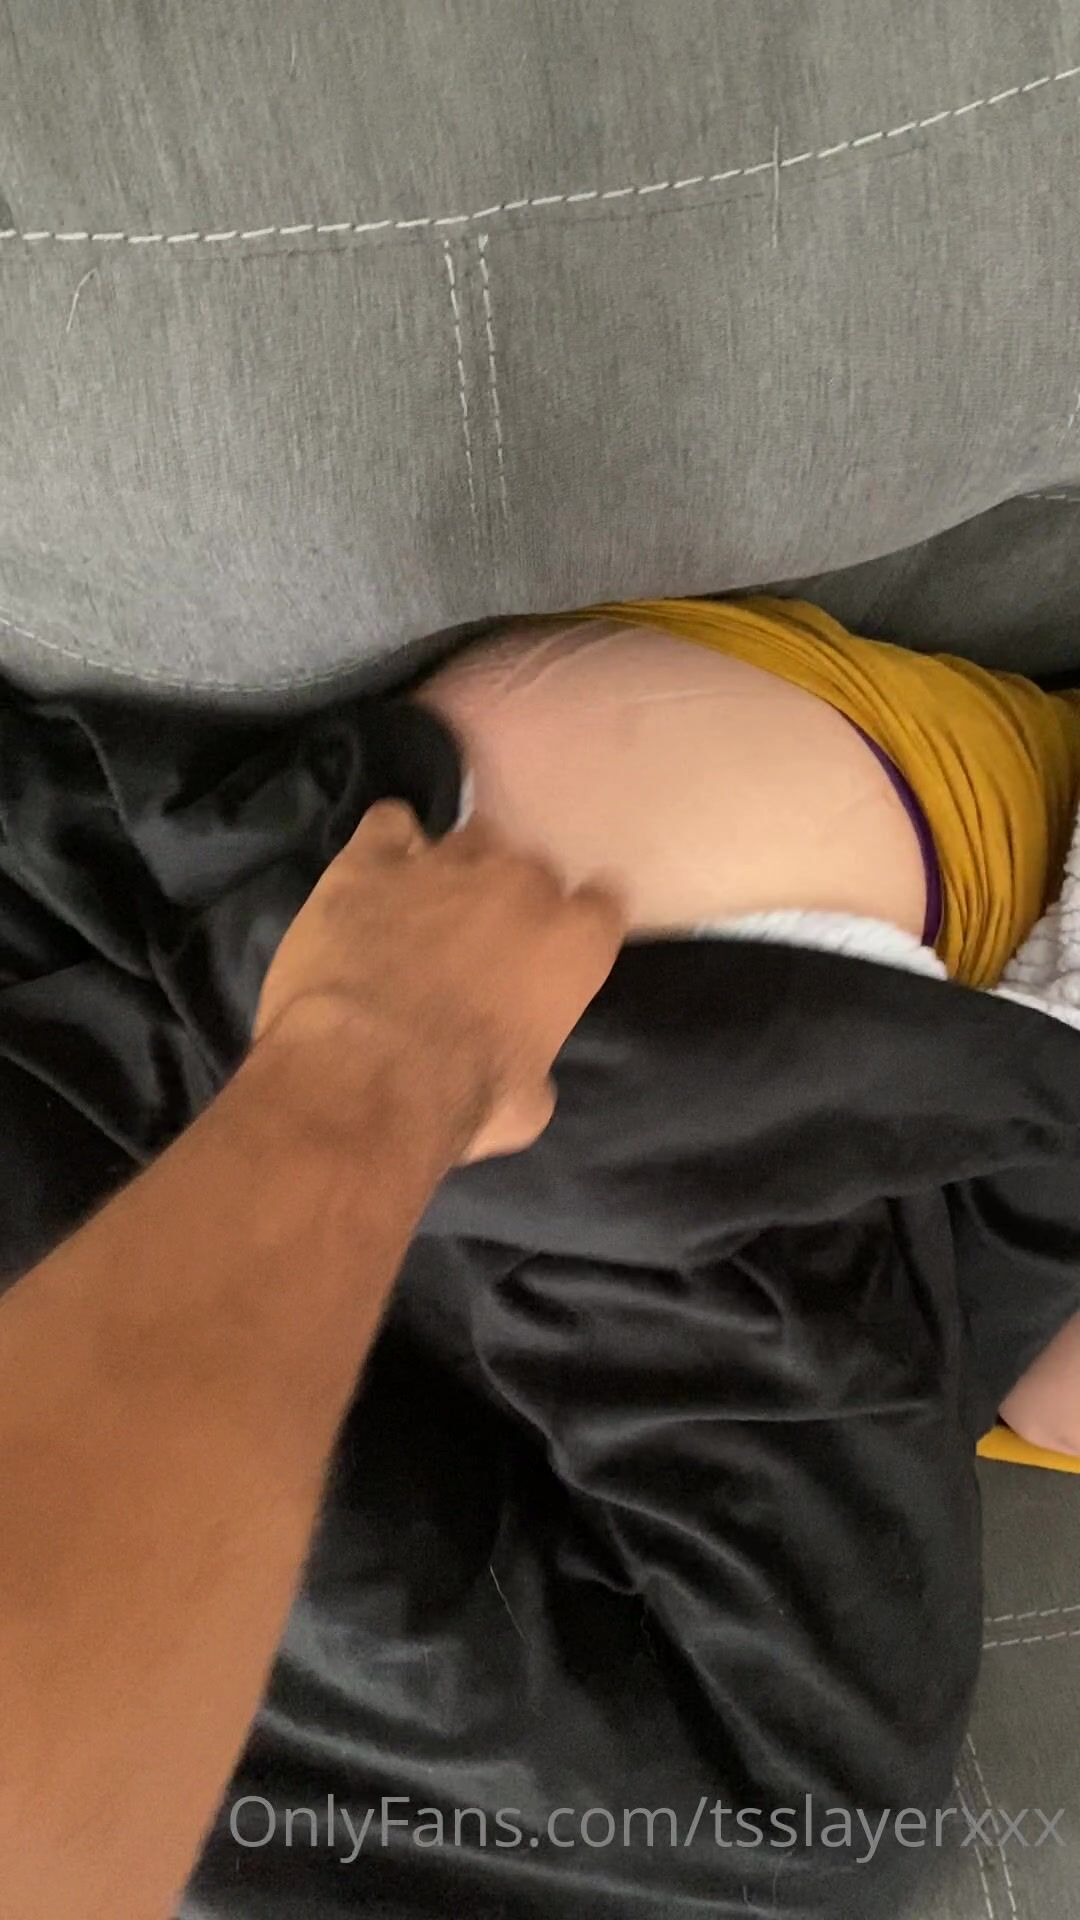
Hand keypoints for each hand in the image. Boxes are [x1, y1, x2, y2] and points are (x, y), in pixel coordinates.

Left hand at [255, 802, 624, 1158]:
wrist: (364, 1075)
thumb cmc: (461, 1100)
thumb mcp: (527, 1106)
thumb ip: (537, 1065)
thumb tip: (524, 1073)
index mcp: (574, 941)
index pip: (601, 905)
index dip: (575, 928)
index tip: (553, 952)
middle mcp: (519, 883)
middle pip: (530, 869)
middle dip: (510, 902)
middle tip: (480, 946)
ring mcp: (445, 863)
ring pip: (467, 841)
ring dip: (454, 873)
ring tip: (424, 912)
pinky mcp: (371, 860)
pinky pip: (391, 824)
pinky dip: (389, 845)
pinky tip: (377, 877)